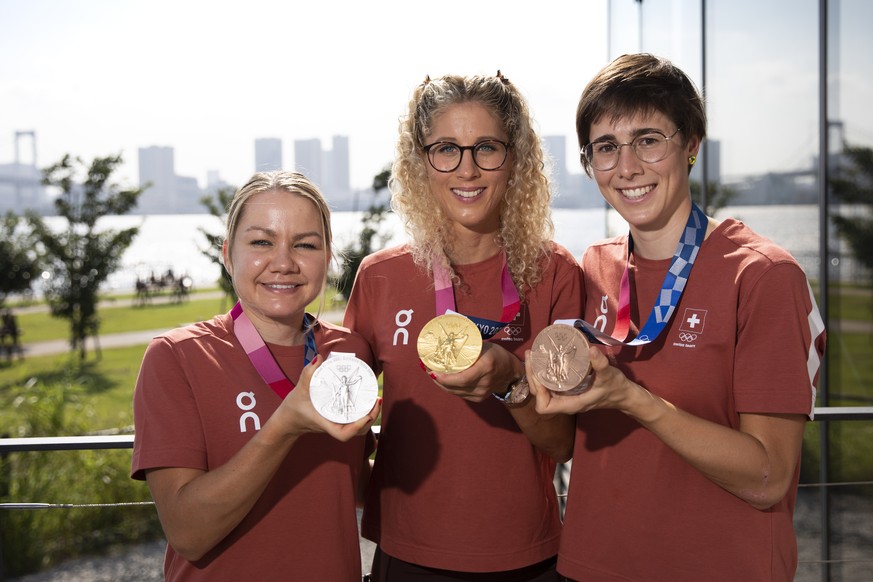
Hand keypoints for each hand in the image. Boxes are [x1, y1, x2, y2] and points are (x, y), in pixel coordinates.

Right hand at [276, 355, 382, 441]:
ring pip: (358, 429)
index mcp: (325, 423)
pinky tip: (367, 402)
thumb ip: (308, 373)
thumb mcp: (299, 390)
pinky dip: (363, 415)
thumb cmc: (292, 409)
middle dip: (370, 418)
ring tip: (376, 401)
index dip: (357, 426)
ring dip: (370, 417)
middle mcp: (333, 426)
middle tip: (377, 400)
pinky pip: (354, 422)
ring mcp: (336, 425)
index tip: (367, 414)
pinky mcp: (337, 422)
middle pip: (358, 432)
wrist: (287, 422)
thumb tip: (319, 358)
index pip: (343, 434)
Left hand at [427, 343, 520, 402]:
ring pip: (456, 392)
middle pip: (456, 386)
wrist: (511, 372)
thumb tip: (446, 340)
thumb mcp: (484, 346)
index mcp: (486, 367)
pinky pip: (460, 394)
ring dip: (441, 384)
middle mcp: (484, 383)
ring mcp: (482, 393)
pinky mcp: (479, 398)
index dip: (446, 378)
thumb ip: (468, 347)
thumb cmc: (496, 354)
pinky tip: (442, 381)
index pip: (463, 378)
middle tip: (427, 369)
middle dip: (438, 379)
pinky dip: (449, 388)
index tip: (433, 371)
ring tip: (432, 374)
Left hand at [527, 345, 641, 415]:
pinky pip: (550, 383)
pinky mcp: (567, 389)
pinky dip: (544, 372)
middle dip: (532, 375)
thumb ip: (601, 364)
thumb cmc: (615, 388)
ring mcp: (565, 396)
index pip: (544, 406)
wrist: (623, 394)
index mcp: (570, 404)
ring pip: (542, 388)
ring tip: (535, 354)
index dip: (537, 392)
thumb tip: (591, 350)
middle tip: (532, 354)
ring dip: (536, 372)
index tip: (538, 373)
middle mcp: (564, 402)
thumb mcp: (609, 375)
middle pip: (538, 394)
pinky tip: (545, 358)